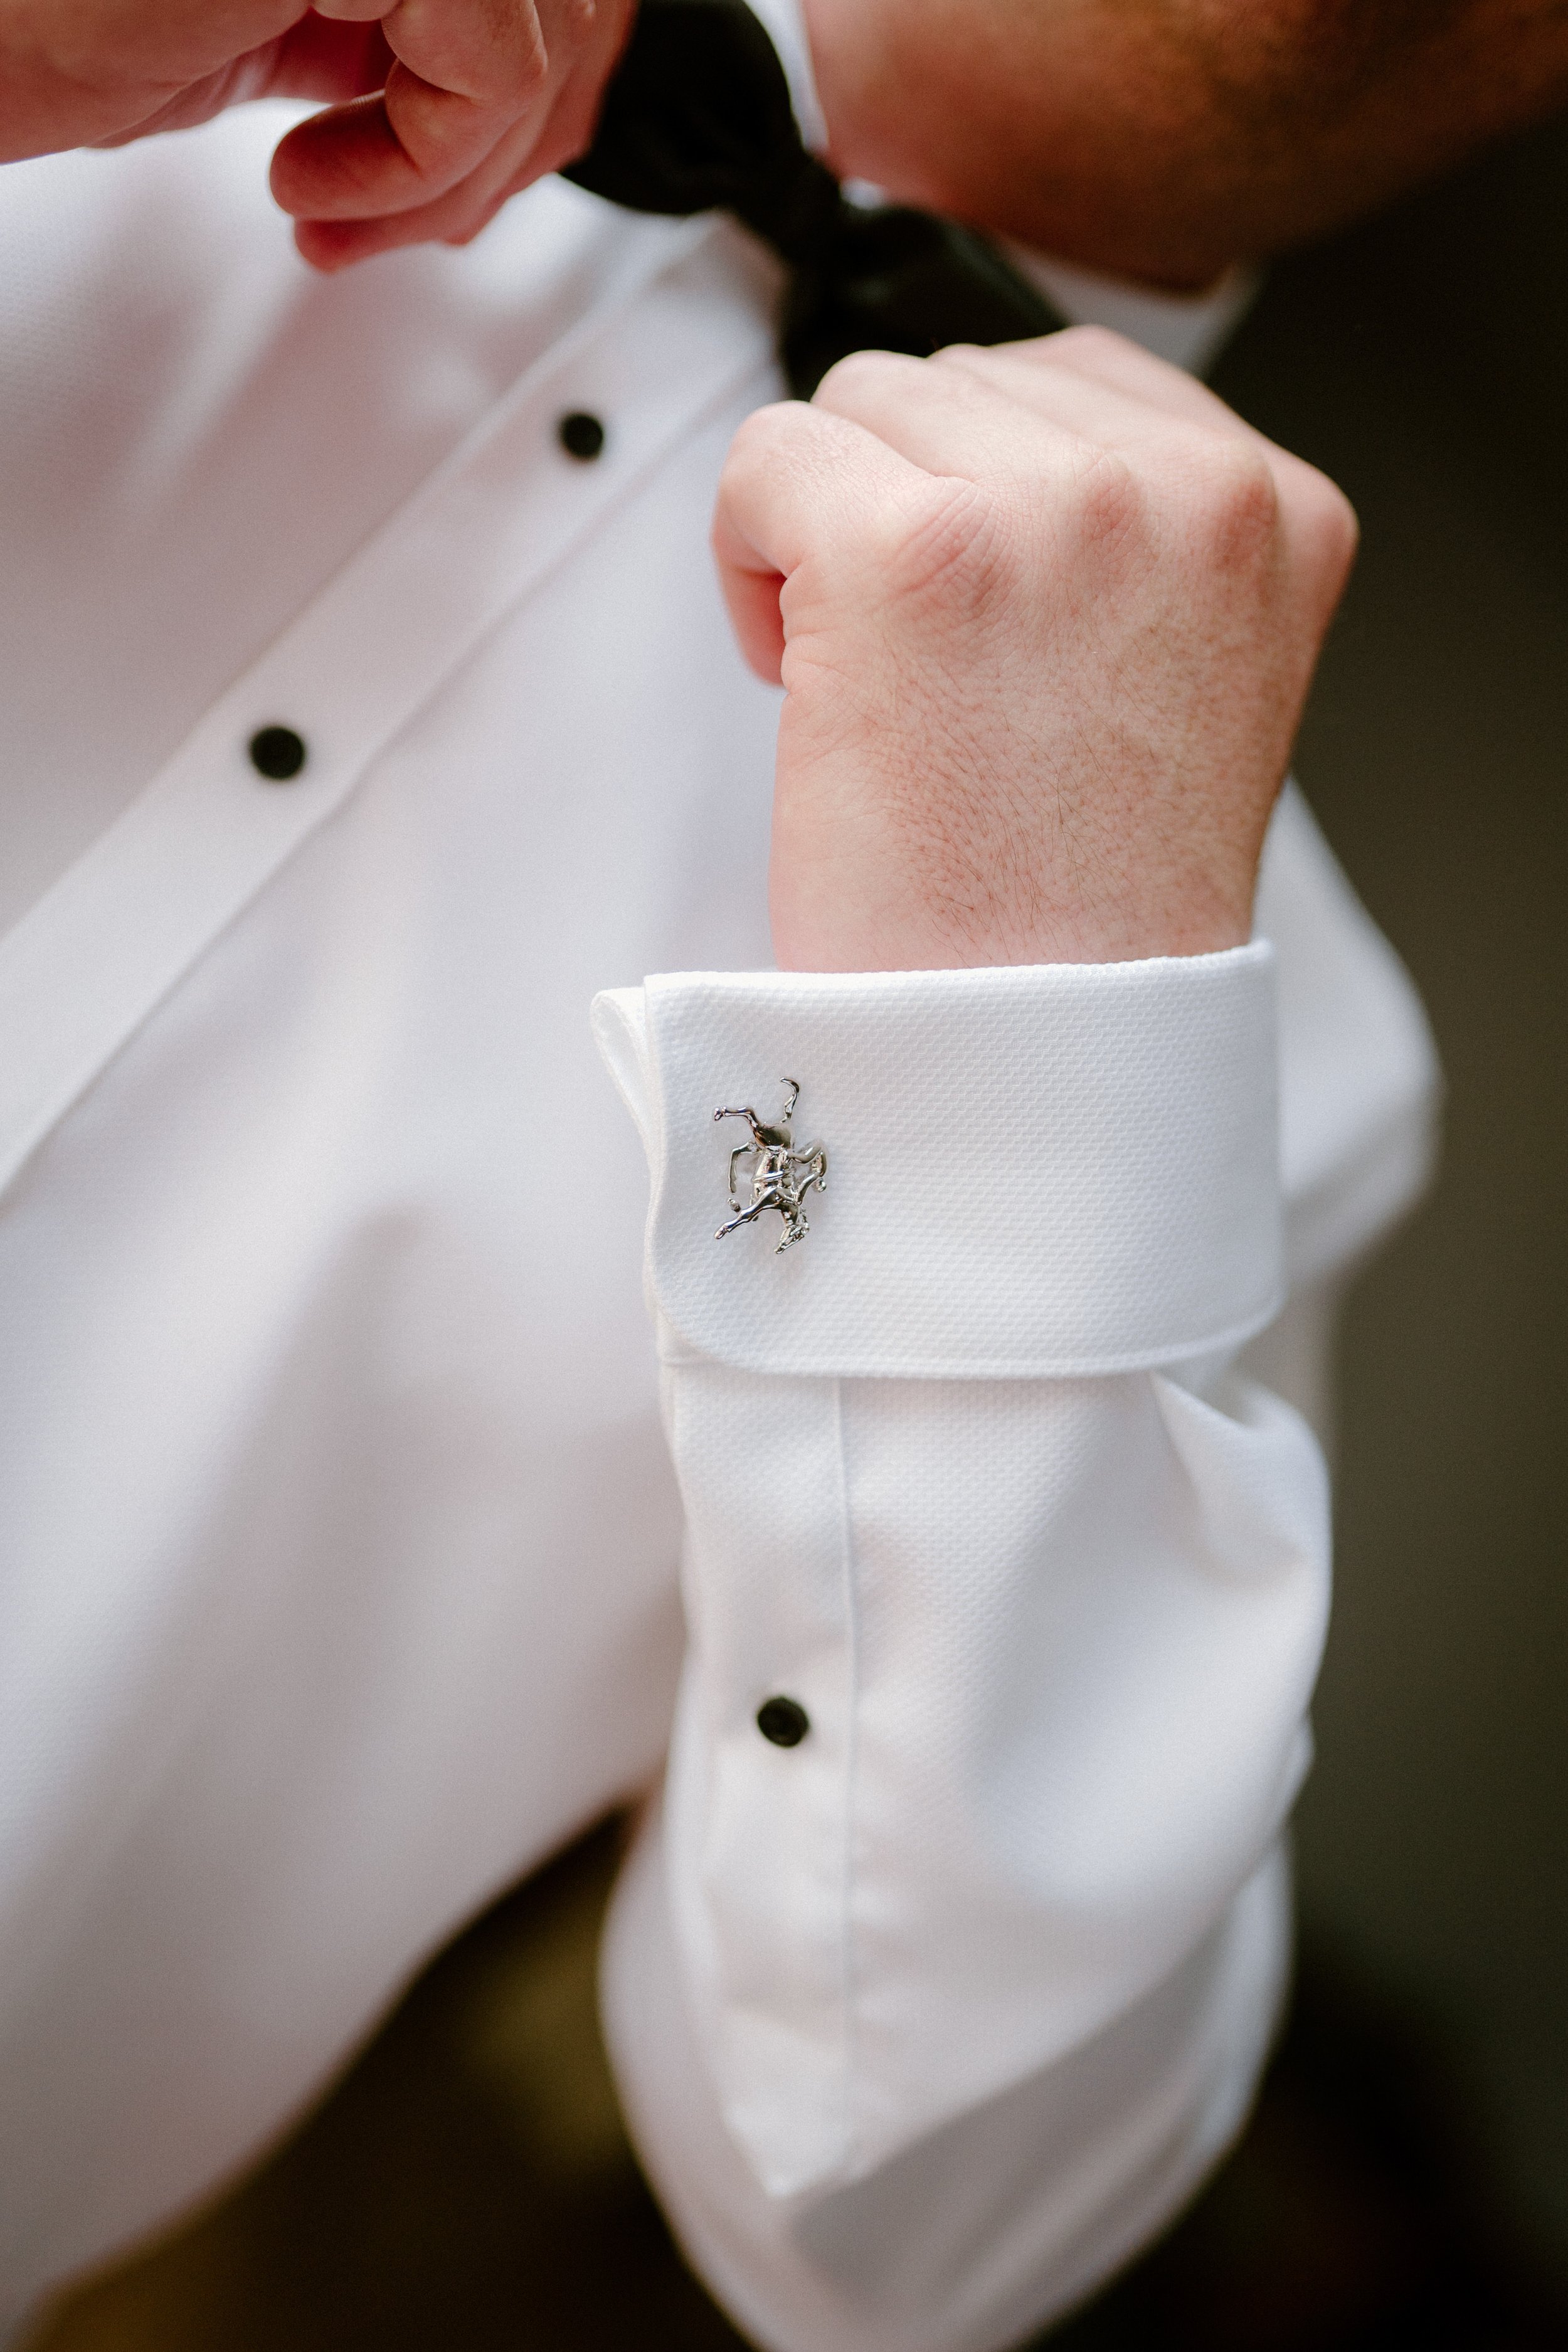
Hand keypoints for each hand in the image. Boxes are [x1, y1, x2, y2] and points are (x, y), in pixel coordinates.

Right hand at [0, 0, 634, 269]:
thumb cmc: (70, 16)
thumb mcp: (282, 22)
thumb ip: (392, 32)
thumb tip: (501, 96)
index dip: (530, 99)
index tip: (455, 196)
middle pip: (560, 4)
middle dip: (497, 155)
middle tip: (394, 232)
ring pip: (537, 40)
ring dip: (445, 176)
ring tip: (327, 208)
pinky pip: (488, 68)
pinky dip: (418, 164)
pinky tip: (307, 181)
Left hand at [712, 327, 1356, 971]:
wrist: (1038, 1038)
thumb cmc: (1085, 899)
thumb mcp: (1185, 671)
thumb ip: (1132, 537)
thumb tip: (988, 448)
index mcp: (1277, 509)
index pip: (1078, 383)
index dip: (988, 497)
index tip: (986, 621)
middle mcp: (1184, 486)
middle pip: (953, 382)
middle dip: (906, 510)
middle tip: (927, 674)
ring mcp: (1053, 506)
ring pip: (855, 406)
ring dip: (830, 531)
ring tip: (882, 679)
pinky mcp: (908, 550)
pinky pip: (766, 458)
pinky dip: (750, 562)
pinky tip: (809, 675)